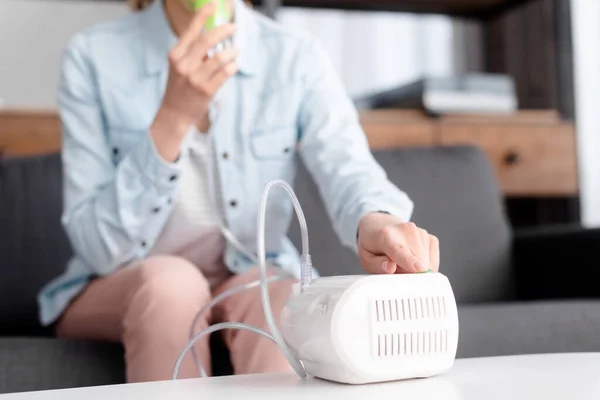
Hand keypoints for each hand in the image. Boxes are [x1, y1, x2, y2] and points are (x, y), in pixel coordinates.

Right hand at [150, 2, 237, 160]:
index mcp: (175, 55)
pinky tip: (233, 66)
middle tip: (233, 28)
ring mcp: (195, 79)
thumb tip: (214, 37)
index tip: (213, 5)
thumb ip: (193, 52)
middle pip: (207, 40)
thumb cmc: (180, 87)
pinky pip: (225, 73)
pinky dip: (232, 66)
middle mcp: (183, 65)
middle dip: (224, 31)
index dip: (202, 16)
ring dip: (231, 52)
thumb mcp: (179, 66)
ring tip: (235, 51)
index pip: (190, 30)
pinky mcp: (206, 91)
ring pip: (220, 57)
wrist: (175, 113)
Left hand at [357, 212, 439, 273]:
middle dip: (410, 275)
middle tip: (396, 272)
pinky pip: (433, 262)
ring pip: (426, 264)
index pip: (399, 251)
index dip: (410, 261)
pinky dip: (424, 267)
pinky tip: (413, 262)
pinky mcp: (431, 239)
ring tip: (402, 264)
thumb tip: (390, 267)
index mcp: (386, 235)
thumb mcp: (366, 258)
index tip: (420, 269)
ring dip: (417, 271)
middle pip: (417, 261)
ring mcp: (422, 233)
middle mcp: (407, 230)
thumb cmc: (372, 245)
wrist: (379, 225)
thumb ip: (376, 265)